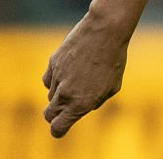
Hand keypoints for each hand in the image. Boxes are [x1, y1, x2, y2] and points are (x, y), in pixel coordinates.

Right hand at [42, 13, 129, 137]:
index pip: (58, 127)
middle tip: (66, 108)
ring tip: (77, 81)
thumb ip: (96, 101)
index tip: (62, 127)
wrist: (105, 31)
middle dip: (56, 115)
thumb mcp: (113, 86)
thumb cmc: (114, 59)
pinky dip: (55, 80)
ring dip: (59, 94)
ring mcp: (57, 78)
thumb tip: (84, 107)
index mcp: (82, 104)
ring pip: (50, 96)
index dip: (58, 130)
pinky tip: (69, 71)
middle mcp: (66, 93)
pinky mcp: (53, 63)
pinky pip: (48, 79)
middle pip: (49, 115)